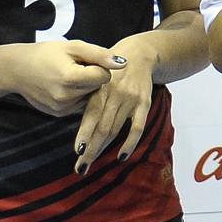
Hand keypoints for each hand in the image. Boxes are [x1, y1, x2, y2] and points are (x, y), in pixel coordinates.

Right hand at [10, 40, 117, 116]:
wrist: (17, 70)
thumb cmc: (46, 53)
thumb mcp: (73, 47)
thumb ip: (99, 55)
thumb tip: (123, 64)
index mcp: (71, 78)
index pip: (104, 76)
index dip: (99, 66)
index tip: (86, 60)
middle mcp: (66, 97)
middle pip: (98, 88)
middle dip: (93, 77)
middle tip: (76, 67)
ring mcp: (62, 108)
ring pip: (90, 98)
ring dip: (86, 87)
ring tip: (69, 75)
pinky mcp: (59, 114)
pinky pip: (80, 105)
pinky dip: (77, 95)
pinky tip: (63, 86)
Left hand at [73, 48, 156, 173]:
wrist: (139, 54)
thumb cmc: (111, 70)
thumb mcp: (96, 78)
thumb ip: (90, 100)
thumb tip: (80, 128)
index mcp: (100, 88)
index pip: (91, 115)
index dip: (85, 134)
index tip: (78, 151)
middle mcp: (115, 94)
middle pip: (102, 127)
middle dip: (90, 149)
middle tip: (81, 167)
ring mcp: (130, 99)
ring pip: (116, 129)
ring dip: (102, 149)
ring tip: (91, 164)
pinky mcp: (144, 102)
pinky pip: (138, 127)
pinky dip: (130, 143)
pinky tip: (122, 156)